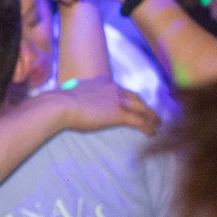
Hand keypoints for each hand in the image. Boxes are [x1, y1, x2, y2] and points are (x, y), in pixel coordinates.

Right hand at [43, 76, 160, 134]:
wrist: (60, 105)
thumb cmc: (58, 103)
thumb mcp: (70, 95)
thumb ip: (78, 98)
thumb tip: (74, 104)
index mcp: (101, 82)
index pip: (120, 90)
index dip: (128, 98)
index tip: (131, 104)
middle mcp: (112, 88)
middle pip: (135, 97)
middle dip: (145, 106)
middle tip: (152, 114)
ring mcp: (117, 100)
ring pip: (141, 108)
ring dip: (151, 116)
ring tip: (158, 124)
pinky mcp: (118, 114)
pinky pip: (138, 121)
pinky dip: (147, 127)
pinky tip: (152, 134)